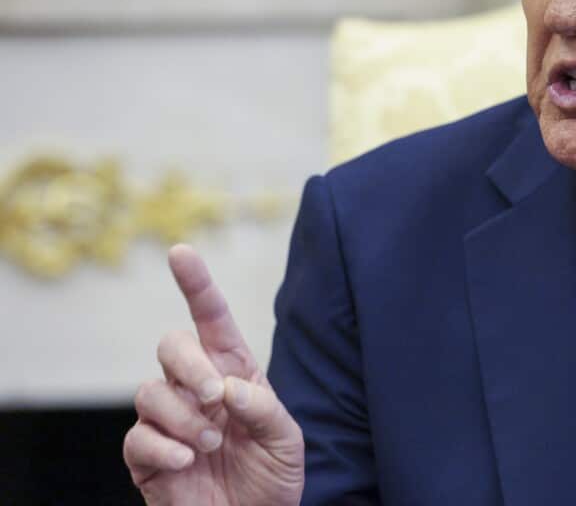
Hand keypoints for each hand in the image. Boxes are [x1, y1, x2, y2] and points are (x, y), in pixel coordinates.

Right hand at [123, 245, 304, 504]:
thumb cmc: (272, 476)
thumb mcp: (286, 440)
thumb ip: (263, 409)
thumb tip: (228, 386)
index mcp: (233, 373)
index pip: (211, 320)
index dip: (196, 284)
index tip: (181, 252)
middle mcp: (196, 389)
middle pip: (170, 345)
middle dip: (189, 365)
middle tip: (215, 396)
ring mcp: (168, 421)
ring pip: (149, 391)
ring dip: (182, 415)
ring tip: (209, 444)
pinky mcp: (147, 456)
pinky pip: (137, 437)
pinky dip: (163, 447)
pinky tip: (187, 462)